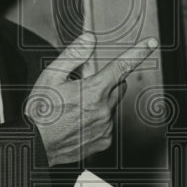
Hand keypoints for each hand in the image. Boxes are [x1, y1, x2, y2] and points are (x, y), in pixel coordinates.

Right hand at [26, 32, 156, 165]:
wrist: (35, 146)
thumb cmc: (40, 112)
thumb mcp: (51, 76)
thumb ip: (74, 55)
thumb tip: (89, 40)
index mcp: (93, 91)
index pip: (122, 66)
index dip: (139, 52)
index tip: (151, 43)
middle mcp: (104, 109)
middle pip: (118, 85)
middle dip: (105, 81)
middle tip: (82, 85)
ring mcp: (106, 127)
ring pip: (112, 105)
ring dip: (100, 102)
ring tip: (75, 108)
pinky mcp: (104, 140)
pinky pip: (108, 123)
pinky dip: (98, 120)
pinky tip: (78, 122)